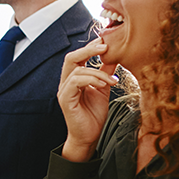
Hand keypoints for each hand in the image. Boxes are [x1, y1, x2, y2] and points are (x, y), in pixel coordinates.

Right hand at [57, 38, 116, 162]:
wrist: (89, 136)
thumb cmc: (94, 115)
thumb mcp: (103, 89)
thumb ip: (105, 73)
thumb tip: (114, 57)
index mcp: (73, 78)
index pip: (77, 57)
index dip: (90, 47)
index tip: (106, 41)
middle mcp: (66, 82)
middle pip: (71, 58)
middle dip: (88, 50)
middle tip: (105, 47)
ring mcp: (64, 91)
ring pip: (77, 70)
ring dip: (97, 72)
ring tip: (111, 81)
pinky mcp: (65, 99)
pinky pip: (75, 82)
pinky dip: (91, 80)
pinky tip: (103, 85)